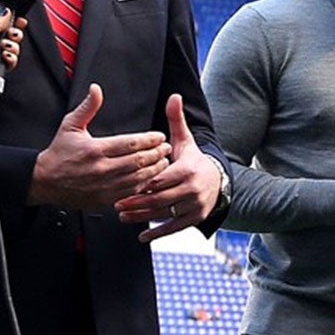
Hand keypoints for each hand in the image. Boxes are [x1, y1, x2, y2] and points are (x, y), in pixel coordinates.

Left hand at [0, 10, 22, 87]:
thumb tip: (7, 12)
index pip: (4, 23)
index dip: (13, 22)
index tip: (20, 21)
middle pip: (11, 36)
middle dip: (15, 35)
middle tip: (11, 35)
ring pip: (13, 49)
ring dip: (12, 48)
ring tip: (3, 47)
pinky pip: (11, 62)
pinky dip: (11, 59)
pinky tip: (3, 57)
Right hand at [28, 84, 170, 210]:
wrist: (46, 181)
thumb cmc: (59, 154)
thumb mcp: (70, 126)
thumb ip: (87, 108)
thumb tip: (96, 89)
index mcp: (95, 150)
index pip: (130, 143)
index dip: (149, 139)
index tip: (159, 136)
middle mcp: (102, 169)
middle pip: (138, 161)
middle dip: (156, 153)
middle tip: (166, 147)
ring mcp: (105, 186)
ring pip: (138, 178)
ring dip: (155, 169)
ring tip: (164, 161)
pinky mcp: (106, 199)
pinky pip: (131, 192)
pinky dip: (144, 185)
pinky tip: (151, 178)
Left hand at [116, 94, 223, 241]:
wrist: (217, 181)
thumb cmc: (193, 160)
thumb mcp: (185, 140)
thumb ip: (176, 120)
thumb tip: (173, 96)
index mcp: (187, 170)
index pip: (161, 178)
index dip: (142, 183)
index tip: (123, 184)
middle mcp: (192, 190)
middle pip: (160, 198)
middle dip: (137, 202)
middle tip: (116, 204)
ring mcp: (194, 206)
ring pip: (164, 214)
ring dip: (142, 217)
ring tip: (122, 216)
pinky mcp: (194, 219)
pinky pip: (173, 228)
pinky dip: (157, 234)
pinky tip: (141, 237)